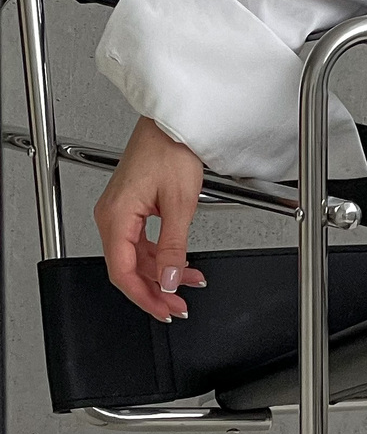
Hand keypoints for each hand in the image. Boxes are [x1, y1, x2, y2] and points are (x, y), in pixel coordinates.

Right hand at [94, 116, 206, 320]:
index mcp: (116, 216)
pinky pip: (141, 243)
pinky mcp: (131, 209)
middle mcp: (111, 216)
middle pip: (127, 268)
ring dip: (161, 275)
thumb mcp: (180, 204)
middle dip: (155, 290)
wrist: (172, 123)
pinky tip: (180, 265)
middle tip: (179, 307)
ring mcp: (120, 213)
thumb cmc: (171, 149)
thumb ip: (174, 247)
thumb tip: (170, 279)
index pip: (122, 271)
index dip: (143, 296)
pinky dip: (161, 257)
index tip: (165, 310)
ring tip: (189, 285)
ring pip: (136, 258)